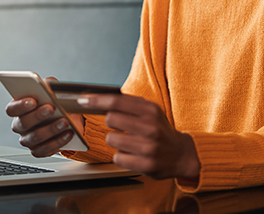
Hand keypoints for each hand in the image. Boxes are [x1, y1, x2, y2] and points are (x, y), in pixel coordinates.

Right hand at [5, 77, 83, 157]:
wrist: (68, 118)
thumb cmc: (55, 102)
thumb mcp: (53, 89)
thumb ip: (49, 85)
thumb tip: (50, 85)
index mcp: (19, 109)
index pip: (12, 109)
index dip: (20, 105)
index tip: (33, 100)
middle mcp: (20, 125)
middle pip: (23, 123)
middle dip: (38, 115)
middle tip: (51, 108)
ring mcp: (28, 139)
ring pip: (36, 137)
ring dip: (51, 129)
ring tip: (65, 121)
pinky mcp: (38, 150)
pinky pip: (46, 149)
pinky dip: (58, 141)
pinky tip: (68, 133)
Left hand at [78, 94, 199, 179]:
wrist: (181, 154)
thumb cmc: (160, 130)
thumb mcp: (150, 111)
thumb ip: (129, 104)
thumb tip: (101, 97)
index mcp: (150, 110)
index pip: (117, 102)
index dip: (97, 100)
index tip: (82, 100)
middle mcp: (150, 127)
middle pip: (111, 119)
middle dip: (112, 123)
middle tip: (122, 127)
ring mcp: (149, 147)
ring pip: (112, 140)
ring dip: (116, 141)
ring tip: (130, 142)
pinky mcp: (146, 164)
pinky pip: (118, 158)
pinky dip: (121, 156)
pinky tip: (133, 154)